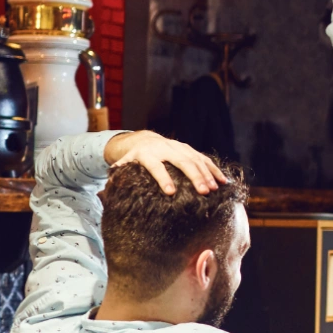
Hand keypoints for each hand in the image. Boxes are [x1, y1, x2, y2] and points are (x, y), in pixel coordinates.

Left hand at [103, 131, 225, 194]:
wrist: (143, 140)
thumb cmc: (133, 157)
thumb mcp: (124, 162)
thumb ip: (119, 171)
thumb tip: (109, 184)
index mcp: (147, 154)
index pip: (156, 166)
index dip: (163, 179)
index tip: (171, 192)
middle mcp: (166, 148)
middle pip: (182, 162)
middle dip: (194, 177)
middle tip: (203, 192)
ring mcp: (180, 147)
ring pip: (196, 159)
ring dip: (207, 174)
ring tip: (214, 188)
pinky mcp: (190, 149)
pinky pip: (204, 159)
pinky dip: (214, 169)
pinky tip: (223, 181)